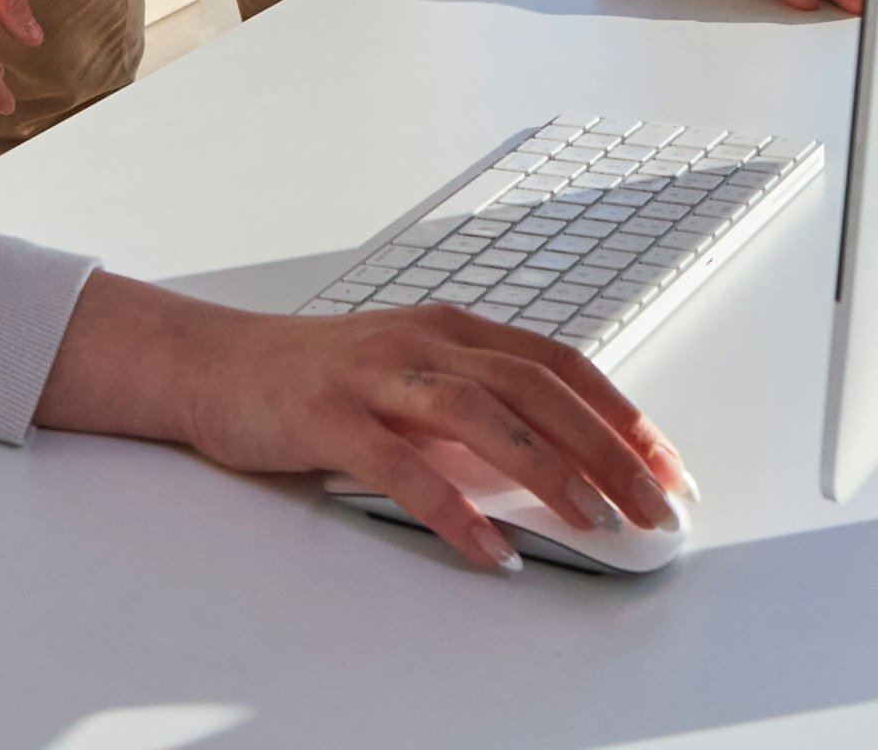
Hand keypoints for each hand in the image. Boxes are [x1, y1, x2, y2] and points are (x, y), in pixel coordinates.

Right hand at [33, 273, 693, 571]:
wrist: (211, 364)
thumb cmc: (314, 378)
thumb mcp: (406, 378)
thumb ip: (472, 410)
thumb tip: (554, 467)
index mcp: (451, 327)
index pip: (559, 364)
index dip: (620, 414)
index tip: (666, 464)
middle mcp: (422, 341)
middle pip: (537, 389)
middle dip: (608, 450)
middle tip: (653, 506)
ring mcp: (376, 375)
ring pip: (483, 416)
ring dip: (548, 471)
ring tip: (593, 521)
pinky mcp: (330, 416)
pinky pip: (405, 468)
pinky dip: (455, 511)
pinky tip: (489, 550)